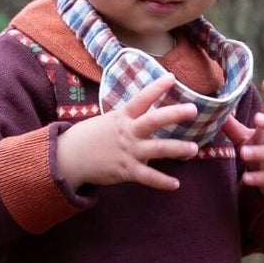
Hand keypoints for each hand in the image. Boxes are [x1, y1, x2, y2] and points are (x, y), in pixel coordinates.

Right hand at [57, 72, 199, 191]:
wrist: (69, 158)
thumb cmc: (89, 138)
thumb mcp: (107, 122)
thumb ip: (128, 121)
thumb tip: (146, 120)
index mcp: (122, 117)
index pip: (141, 99)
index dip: (156, 88)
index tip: (172, 78)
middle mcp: (128, 132)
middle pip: (154, 121)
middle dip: (175, 114)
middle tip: (194, 110)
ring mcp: (128, 151)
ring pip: (157, 149)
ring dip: (178, 149)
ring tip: (194, 149)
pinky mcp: (126, 170)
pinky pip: (148, 177)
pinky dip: (162, 182)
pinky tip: (175, 184)